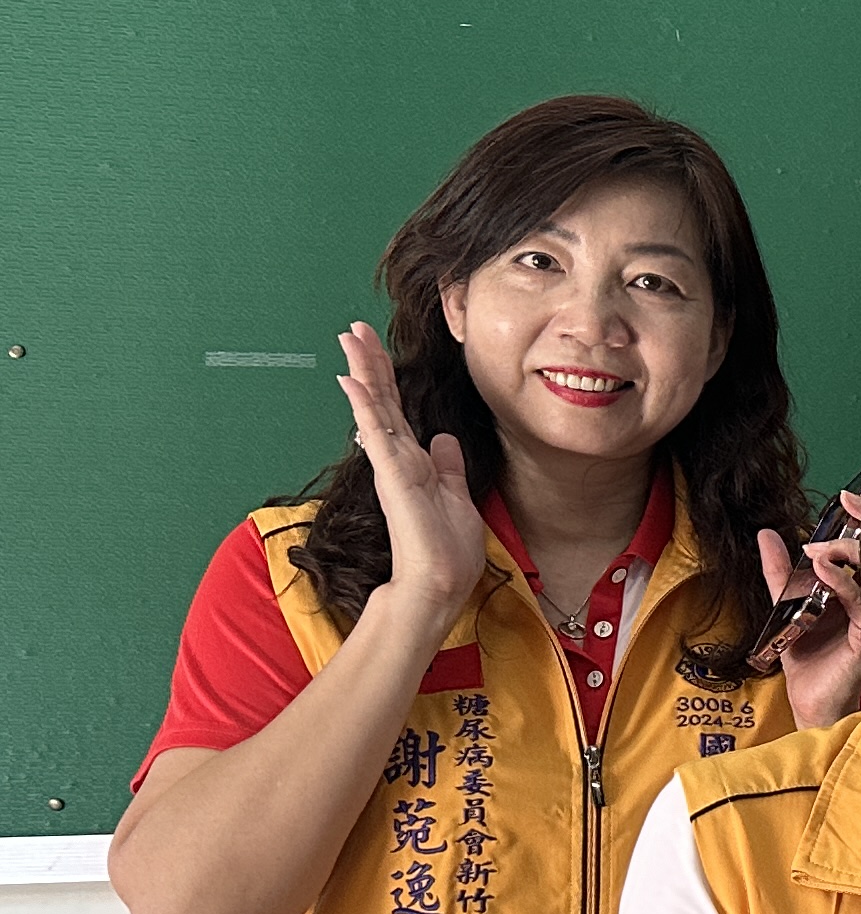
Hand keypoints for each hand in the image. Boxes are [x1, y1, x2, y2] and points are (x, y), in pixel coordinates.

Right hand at [338, 321, 477, 627]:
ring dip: (364, 373)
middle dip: (368, 364)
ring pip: (376, 410)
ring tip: (350, 339)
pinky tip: (354, 383)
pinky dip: (367, 408)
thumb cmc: (447, 552)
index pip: (396, 412)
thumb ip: (448, 468)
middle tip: (353, 329)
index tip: (373, 348)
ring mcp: (394, 468)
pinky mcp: (394, 478)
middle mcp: (399, 460)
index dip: (385, 379)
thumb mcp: (457, 499)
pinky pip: (378, 436)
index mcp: (414, 464)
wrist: (439, 585)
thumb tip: (443, 440)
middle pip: (381, 402)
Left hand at [757, 485, 860, 728]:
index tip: (848, 499)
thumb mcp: (787, 605)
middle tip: (836, 517)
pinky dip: (842, 581)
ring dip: (843, 554)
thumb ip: (779, 572)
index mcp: (860, 589)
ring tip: (817, 552)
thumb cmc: (806, 657)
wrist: (808, 698)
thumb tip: (767, 534)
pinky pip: (859, 599)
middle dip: (859, 528)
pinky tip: (823, 571)